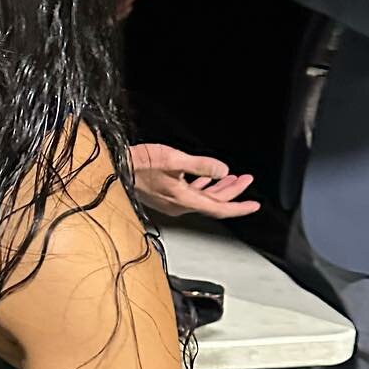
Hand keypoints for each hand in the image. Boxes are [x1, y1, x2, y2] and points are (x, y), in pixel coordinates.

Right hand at [130, 142, 258, 218]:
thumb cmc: (139, 164)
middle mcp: (178, 205)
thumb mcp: (174, 159)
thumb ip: (201, 165)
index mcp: (183, 199)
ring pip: (203, 198)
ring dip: (219, 188)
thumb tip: (223, 170)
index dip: (239, 207)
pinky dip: (203, 187)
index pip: (219, 208)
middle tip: (246, 179)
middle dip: (233, 191)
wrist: (115, 167)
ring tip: (233, 178)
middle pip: (213, 203)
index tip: (254, 205)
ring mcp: (171, 202)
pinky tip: (206, 179)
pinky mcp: (164, 196)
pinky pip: (190, 195)